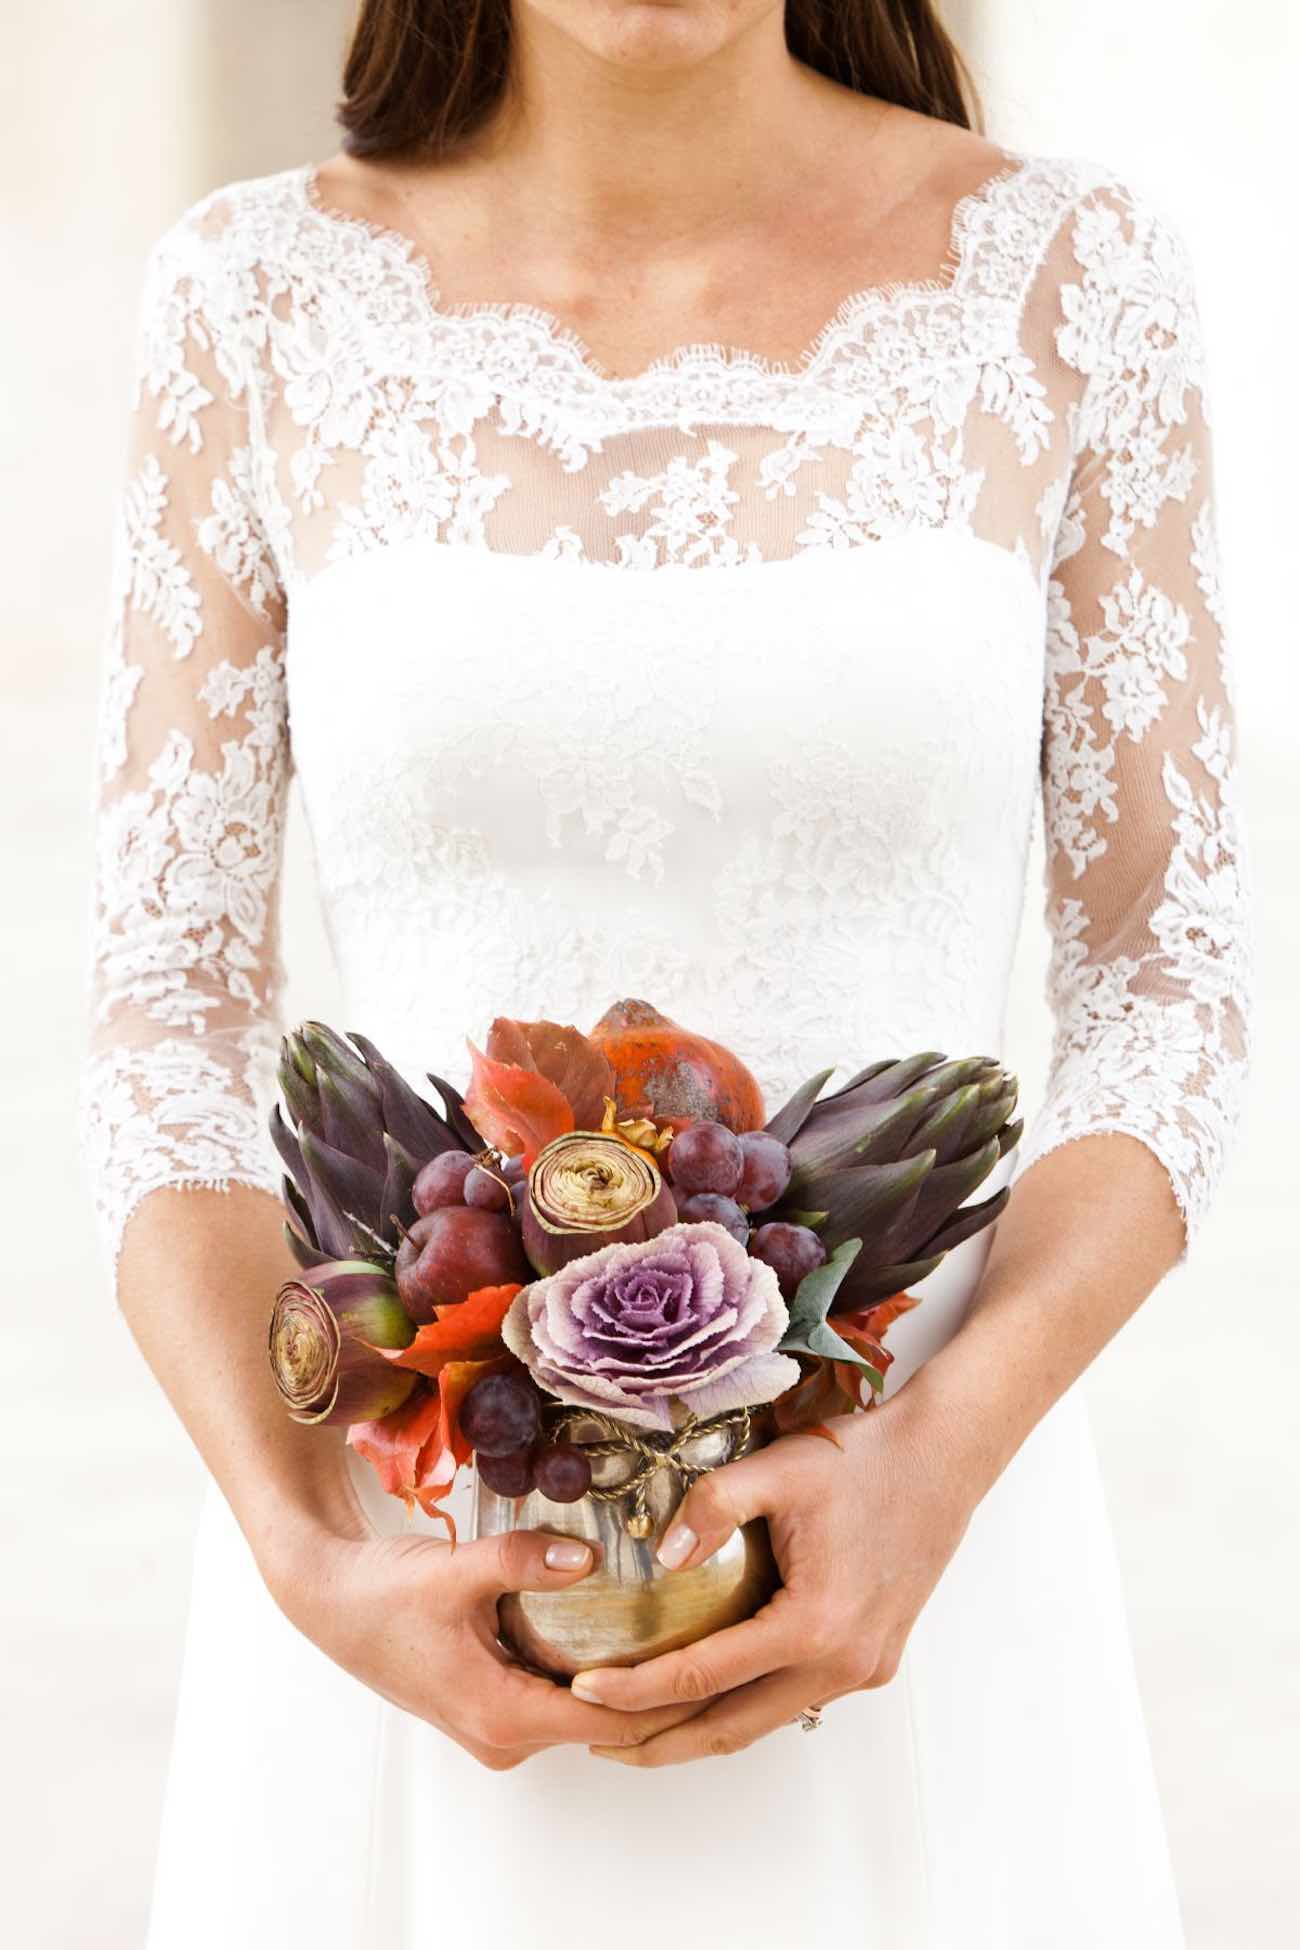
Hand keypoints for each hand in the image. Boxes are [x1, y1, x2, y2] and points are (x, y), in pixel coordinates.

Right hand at [270, 1525, 708, 1771]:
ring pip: (583, 1710)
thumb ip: (522, 1561)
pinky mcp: (491, 1703)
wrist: (329, 1601)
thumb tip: (588, 1558)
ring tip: (683, 1626)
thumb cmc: (382, 1593)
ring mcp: (497, 1724)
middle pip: (608, 1722)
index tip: (718, 1659)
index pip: (614, 1722)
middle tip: (717, 1634)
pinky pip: (558, 1696)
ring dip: (628, 1678)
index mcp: (503, 1716)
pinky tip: (621, 1625)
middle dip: (663, 1687)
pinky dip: (592, 1669)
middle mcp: (504, 1735)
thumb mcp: (455, 1570)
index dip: (671, 1694)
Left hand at [568, 1391, 978, 1764]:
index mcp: (815, 1626)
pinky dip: (742, 1708)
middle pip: (730, 1728)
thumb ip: (713, 1506)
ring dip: (698, 1731)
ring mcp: (860, 1669)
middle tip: (594, 1739)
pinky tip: (707, 1694)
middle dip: (657, 1741)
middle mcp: (841, 1665)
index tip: (584, 1689)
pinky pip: (793, 1701)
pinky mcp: (870, 1660)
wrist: (942, 1458)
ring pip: (762, 1722)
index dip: (636, 1688)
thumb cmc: (864, 1460)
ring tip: (636, 1729)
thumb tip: (662, 1556)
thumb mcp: (780, 1468)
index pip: (702, 1676)